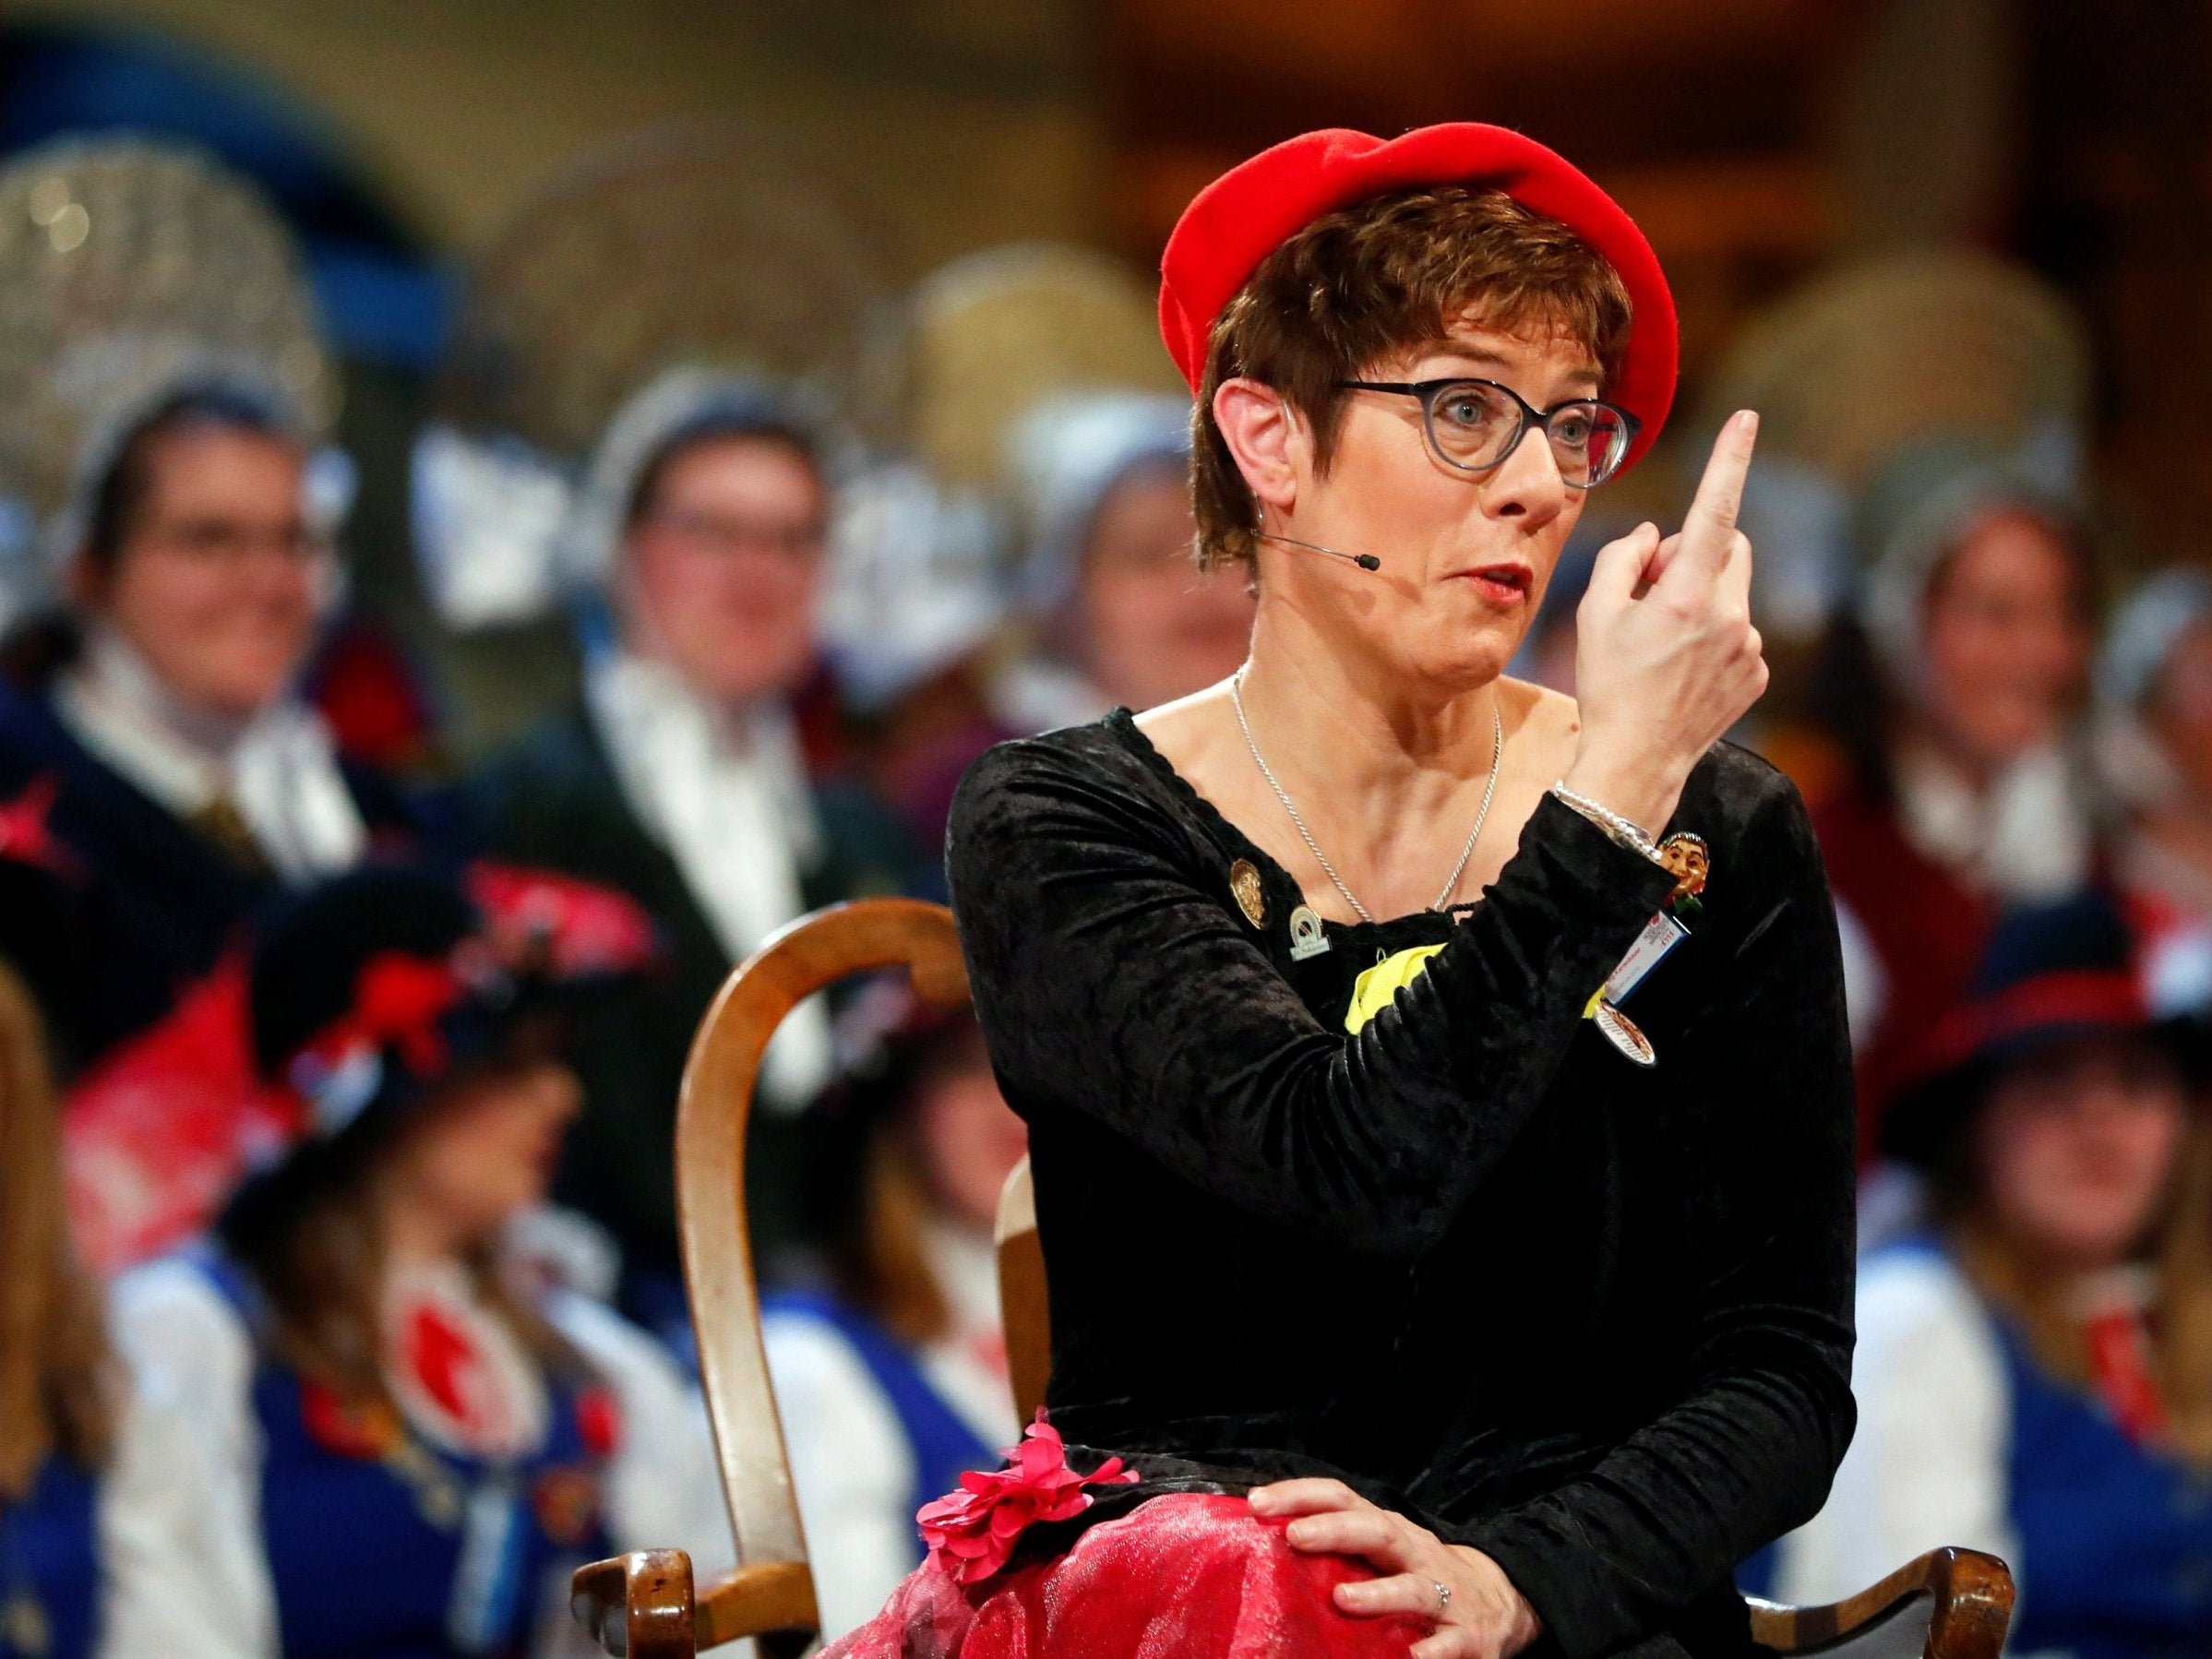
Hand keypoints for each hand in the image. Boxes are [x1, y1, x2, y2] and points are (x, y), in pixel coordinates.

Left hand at [1250, 1478, 1542, 1658]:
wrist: (1498, 1601)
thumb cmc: (1416, 1576)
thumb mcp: (1379, 1554)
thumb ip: (1334, 1551)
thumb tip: (1259, 1549)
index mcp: (1385, 1531)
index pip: (1340, 1498)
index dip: (1300, 1495)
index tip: (1258, 1503)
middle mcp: (1413, 1553)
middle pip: (1376, 1531)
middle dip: (1335, 1530)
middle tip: (1295, 1537)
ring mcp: (1443, 1594)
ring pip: (1413, 1588)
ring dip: (1379, 1594)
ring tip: (1343, 1600)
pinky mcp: (1467, 1636)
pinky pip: (1448, 1644)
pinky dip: (1429, 1653)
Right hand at [1564, 409, 1767, 832]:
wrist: (1637, 762)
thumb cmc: (1608, 686)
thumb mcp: (1596, 615)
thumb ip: (1624, 559)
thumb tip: (1655, 533)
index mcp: (1687, 594)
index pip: (1714, 509)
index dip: (1729, 459)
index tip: (1746, 418)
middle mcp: (1729, 615)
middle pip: (1728, 546)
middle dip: (1696, 551)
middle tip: (1653, 586)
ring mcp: (1749, 646)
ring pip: (1734, 590)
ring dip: (1704, 597)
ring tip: (1664, 642)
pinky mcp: (1758, 672)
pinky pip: (1739, 630)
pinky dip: (1714, 635)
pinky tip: (1682, 669)